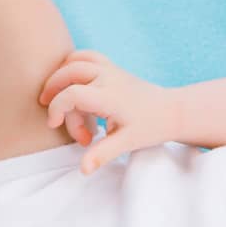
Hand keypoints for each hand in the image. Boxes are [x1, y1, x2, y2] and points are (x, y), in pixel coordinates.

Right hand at [37, 49, 179, 174]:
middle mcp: (108, 78)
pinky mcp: (113, 68)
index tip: (55, 124)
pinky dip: (73, 64)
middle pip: (69, 73)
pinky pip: (87, 56)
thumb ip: (102, 154)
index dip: (57, 108)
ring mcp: (111, 69)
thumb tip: (83, 169)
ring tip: (57, 96)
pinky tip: (72, 84)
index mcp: (110, 96)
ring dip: (61, 75)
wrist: (173, 111)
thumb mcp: (127, 142)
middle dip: (54, 92)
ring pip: (76, 60)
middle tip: (52, 114)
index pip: (72, 94)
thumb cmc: (151, 127)